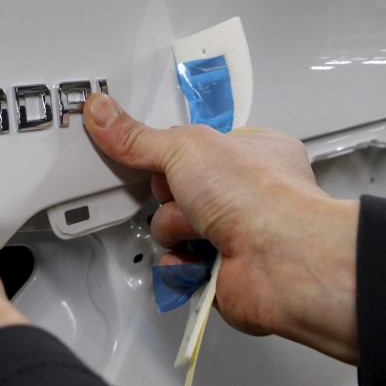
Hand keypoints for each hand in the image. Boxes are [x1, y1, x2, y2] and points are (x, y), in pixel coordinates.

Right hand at [83, 93, 358, 363]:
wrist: (283, 262)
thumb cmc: (260, 197)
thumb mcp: (185, 147)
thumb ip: (138, 137)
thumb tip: (103, 114)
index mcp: (248, 151)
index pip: (190, 146)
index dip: (168, 152)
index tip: (149, 151)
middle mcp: (245, 193)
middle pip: (174, 190)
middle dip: (170, 196)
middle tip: (183, 193)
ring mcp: (235, 233)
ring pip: (172, 228)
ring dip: (175, 230)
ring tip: (200, 229)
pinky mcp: (223, 272)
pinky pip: (178, 265)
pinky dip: (181, 264)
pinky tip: (198, 257)